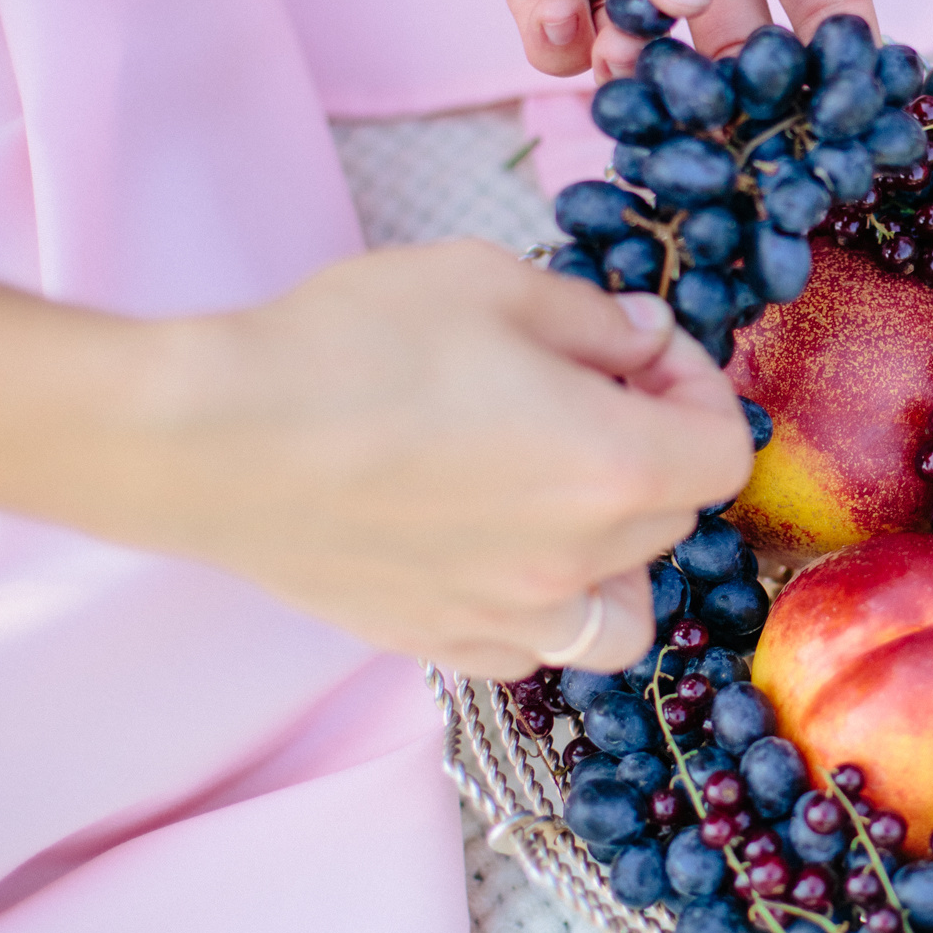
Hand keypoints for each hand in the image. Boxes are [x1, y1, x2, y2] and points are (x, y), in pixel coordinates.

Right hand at [134, 243, 752, 677]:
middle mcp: (577, 560)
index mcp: (613, 468)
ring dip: (618, 549)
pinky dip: (543, 605)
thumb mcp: (489, 283)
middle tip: (587, 390)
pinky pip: (534, 649)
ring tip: (559, 489)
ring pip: (621, 606)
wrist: (208, 437)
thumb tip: (649, 338)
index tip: (643, 353)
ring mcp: (508, 616)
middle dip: (653, 447)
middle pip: (674, 517)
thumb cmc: (349, 347)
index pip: (724, 451)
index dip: (699, 390)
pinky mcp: (438, 642)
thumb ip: (595, 318)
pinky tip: (498, 545)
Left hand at [384, 0, 875, 81]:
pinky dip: (564, 53)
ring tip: (635, 76)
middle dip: (742, 99)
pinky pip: (565, 46)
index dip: (843, 58)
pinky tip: (560, 25)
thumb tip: (687, 5)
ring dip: (649, 85)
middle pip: (745, 49)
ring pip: (657, 63)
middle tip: (733, 136)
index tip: (843, 116)